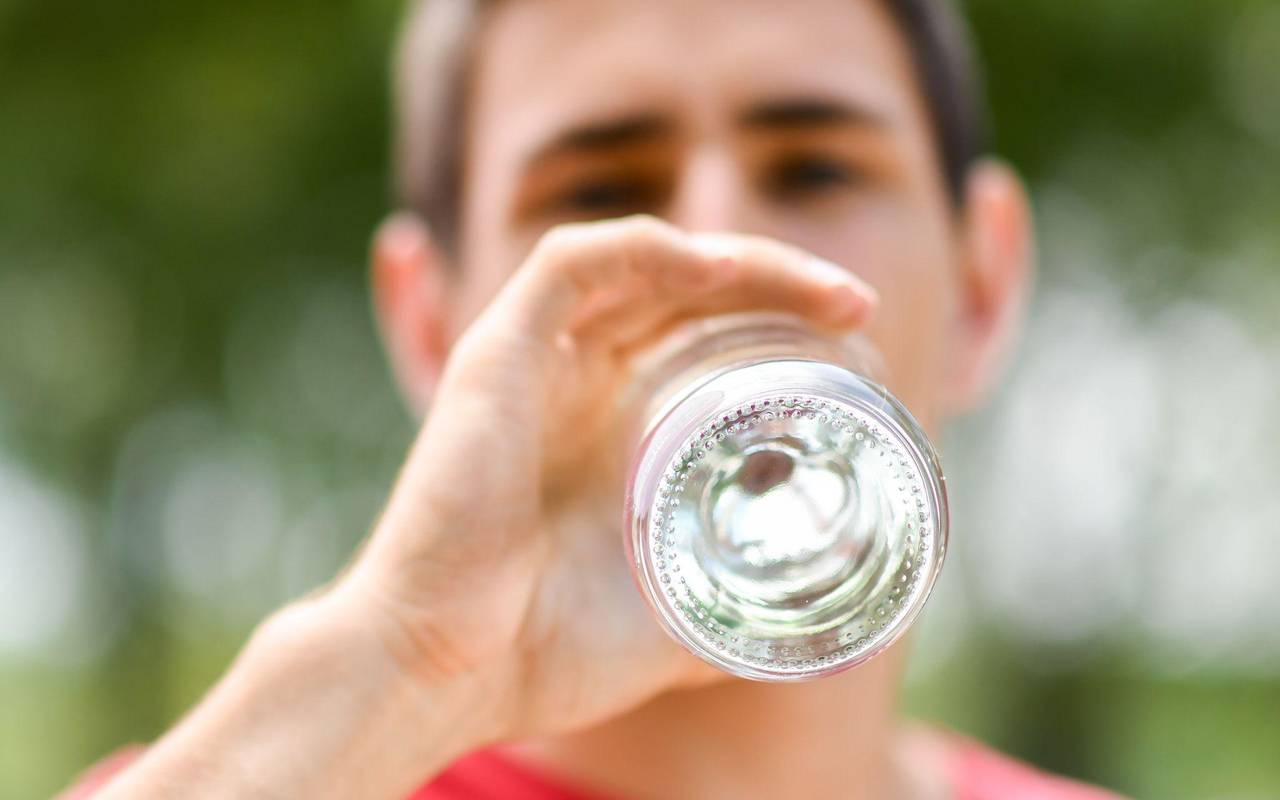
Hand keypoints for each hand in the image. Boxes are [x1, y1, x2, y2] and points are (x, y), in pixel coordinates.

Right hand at [335, 214, 878, 744]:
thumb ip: (729, 607)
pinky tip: (719, 269)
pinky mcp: (495, 353)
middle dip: (779, 285)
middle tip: (855, 306)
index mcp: (613, 425)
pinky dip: (646, 249)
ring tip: (823, 288)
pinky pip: (570, 264)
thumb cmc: (543, 652)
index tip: (859, 346)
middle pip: (687, 290)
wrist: (445, 674)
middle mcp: (575, 379)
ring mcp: (535, 361)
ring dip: (739, 260)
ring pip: (644, 262)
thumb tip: (808, 626)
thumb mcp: (673, 617)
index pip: (703, 334)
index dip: (781, 324)